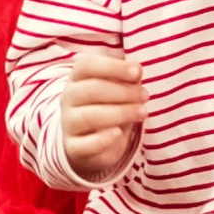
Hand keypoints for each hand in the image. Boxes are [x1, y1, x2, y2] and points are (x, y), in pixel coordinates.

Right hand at [58, 45, 145, 183]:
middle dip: (123, 92)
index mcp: (77, 78)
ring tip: (143, 113)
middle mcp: (68, 98)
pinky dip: (103, 139)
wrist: (94, 144)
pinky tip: (119, 133)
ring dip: (120, 113)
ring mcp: (69, 124)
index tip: (137, 72)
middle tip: (145, 95)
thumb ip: (127, 79)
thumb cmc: (109, 106)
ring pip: (89, 116)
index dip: (113, 67)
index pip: (87, 65)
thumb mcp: (118, 89)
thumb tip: (137, 71)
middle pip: (91, 89)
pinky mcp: (73, 147)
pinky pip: (85, 144)